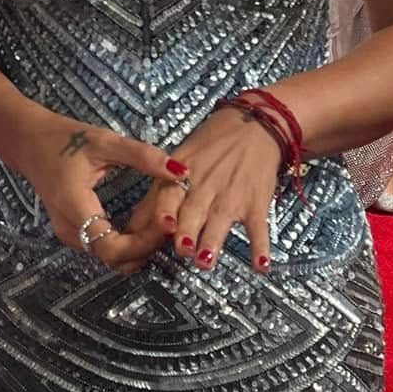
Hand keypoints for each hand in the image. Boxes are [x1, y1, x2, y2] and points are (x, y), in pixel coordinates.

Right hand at [5, 110, 192, 275]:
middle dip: (146, 245)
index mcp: (75, 209)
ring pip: (112, 257)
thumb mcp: (104, 141)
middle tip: (169, 222)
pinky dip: (127, 242)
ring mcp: (71, 235)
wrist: (28, 141)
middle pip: (115, 258)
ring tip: (159, 220)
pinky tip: (143, 222)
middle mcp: (71, 231)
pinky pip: (105, 248)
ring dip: (139, 246)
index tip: (167, 223)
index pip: (113, 248)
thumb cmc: (63, 139)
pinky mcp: (74, 233)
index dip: (144, 243)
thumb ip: (142, 156)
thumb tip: (181, 172)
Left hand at [160, 104, 283, 274]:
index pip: (168, 195)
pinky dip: (260, 247)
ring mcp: (231, 195)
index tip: (160, 226)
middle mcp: (206, 186)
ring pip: (220, 221)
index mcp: (182, 175)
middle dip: (186, 230)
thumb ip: (157, 197)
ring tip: (204, 261)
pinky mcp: (255, 203)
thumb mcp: (179, 162)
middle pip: (193, 211)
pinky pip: (258, 227)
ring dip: (212, 241)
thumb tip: (132, 228)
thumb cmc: (211, 147)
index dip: (163, 210)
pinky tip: (260, 265)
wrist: (253, 127)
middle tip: (181, 249)